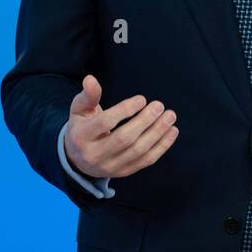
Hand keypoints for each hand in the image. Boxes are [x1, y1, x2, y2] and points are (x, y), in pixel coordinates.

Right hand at [63, 75, 178, 178]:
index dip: (125, 110)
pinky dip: (162, 146)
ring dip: (157, 133)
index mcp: (81, 136)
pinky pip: (146, 161)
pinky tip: (172, 131)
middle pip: (124, 139)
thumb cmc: (82, 128)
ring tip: (170, 116)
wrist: (78, 160)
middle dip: (145, 121)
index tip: (142, 99)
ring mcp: (110, 166)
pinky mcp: (124, 172)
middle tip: (159, 106)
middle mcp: (94, 155)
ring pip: (138, 151)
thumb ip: (88, 95)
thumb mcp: (79, 110)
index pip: (105, 122)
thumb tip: (90, 79)